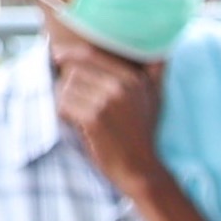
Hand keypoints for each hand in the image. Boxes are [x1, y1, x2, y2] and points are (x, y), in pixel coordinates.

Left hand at [54, 40, 169, 193]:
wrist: (139, 169)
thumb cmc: (142, 133)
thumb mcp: (155, 99)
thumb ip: (156, 73)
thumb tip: (164, 52)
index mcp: (134, 78)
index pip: (91, 54)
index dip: (69, 53)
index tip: (56, 54)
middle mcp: (122, 86)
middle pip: (74, 71)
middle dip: (68, 85)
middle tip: (75, 102)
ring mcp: (107, 102)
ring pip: (65, 88)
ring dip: (65, 102)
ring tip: (79, 117)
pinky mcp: (94, 118)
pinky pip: (63, 105)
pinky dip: (64, 115)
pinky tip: (77, 125)